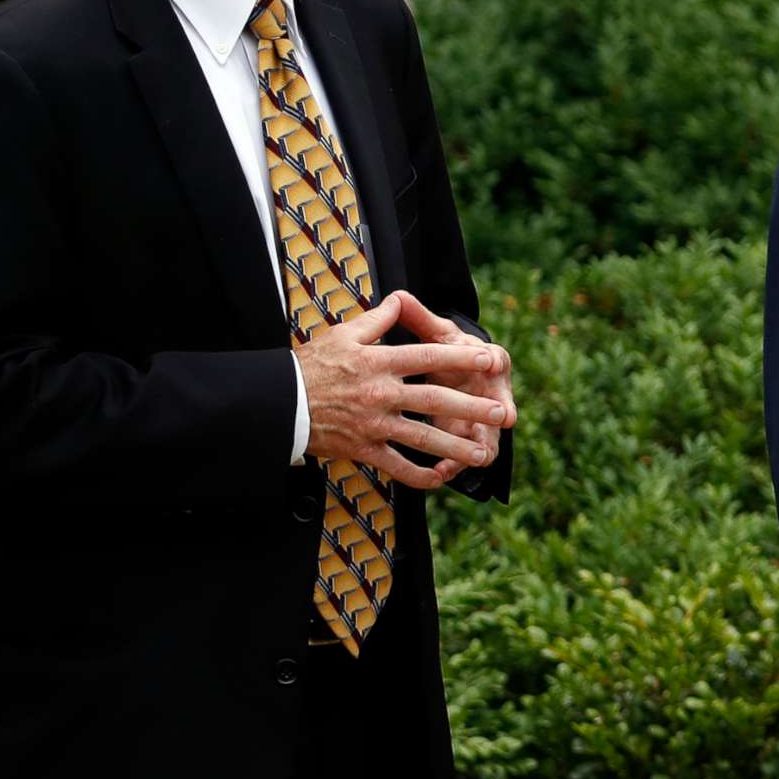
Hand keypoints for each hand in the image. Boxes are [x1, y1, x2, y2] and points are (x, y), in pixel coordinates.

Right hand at [296, 291, 514, 489]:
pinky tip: (441, 479)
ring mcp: (373, 424)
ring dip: (456, 447)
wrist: (277, 403)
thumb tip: (399, 299)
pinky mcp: (362, 449)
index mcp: (378, 362)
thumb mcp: (342, 334)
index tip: (489, 359)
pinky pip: (397, 466)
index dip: (461, 357)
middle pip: (435, 400)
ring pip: (422, 438)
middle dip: (472, 407)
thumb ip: (376, 319)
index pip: (428, 356)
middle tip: (501, 413)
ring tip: (483, 453)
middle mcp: (381, 393)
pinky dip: (420, 475)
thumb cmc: (310, 365)